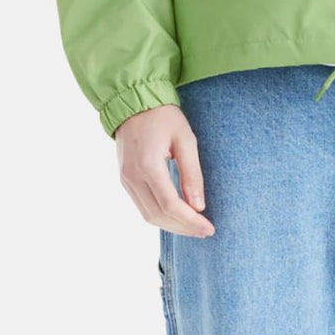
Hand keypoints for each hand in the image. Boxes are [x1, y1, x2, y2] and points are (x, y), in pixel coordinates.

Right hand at [115, 104, 214, 237]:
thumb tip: (198, 206)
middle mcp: (132, 177)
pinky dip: (160, 216)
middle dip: (183, 228)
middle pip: (158, 216)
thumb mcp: (185, 139)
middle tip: (205, 231)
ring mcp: (126, 180)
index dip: (190, 221)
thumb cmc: (164, 117)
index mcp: (148, 166)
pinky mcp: (125, 180)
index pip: (170, 205)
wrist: (134, 103)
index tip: (209, 228)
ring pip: (148, 216)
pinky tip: (177, 216)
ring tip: (194, 227)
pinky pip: (142, 206)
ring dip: (172, 226)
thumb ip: (192, 173)